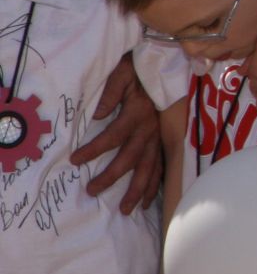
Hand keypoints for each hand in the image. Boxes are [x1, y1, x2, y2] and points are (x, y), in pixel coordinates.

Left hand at [70, 53, 161, 211]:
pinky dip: (155, 183)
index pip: (113, 136)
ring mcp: (158, 136)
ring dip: (139, 189)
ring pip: (150, 167)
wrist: (164, 63)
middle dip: (112, 177)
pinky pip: (161, 165)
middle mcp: (150, 128)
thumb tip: (97, 115)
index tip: (74, 160)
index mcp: (138, 113)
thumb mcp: (122, 72)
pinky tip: (147, 200)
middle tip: (92, 191)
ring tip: (127, 209)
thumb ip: (111, 92)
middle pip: (131, 158)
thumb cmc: (138, 69)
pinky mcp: (162, 139)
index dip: (94, 150)